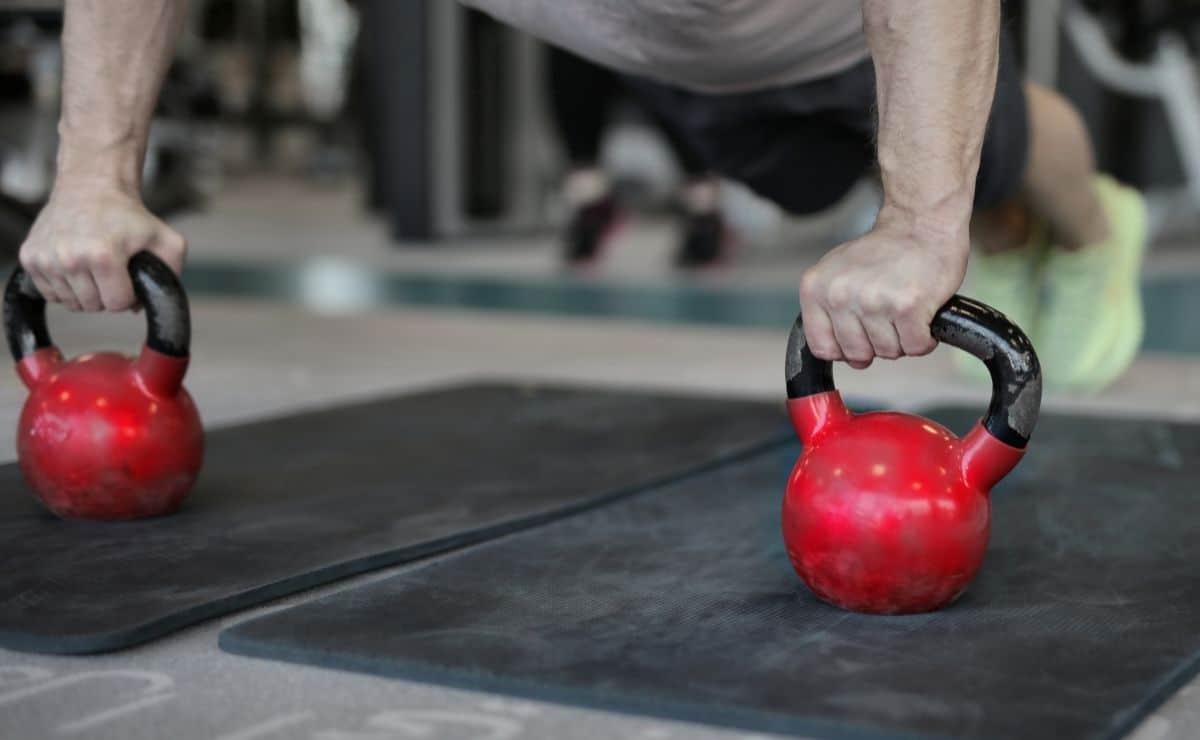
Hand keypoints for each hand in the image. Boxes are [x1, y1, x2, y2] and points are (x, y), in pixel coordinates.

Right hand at [18, 179, 185, 311]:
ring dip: (85, 292)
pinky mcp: (30, 257)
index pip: (117, 304)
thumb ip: (170, 273)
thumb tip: (142, 306)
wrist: (91, 185)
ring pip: (71, 303)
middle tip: (111, 270)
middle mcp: (70, 258)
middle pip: (93, 306)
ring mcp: (47, 258)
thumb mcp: (166, 239)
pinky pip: (50, 294)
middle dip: (107, 294)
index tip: (127, 277)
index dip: (128, 295)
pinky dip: (64, 286)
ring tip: (93, 267)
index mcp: (103, 255)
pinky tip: (75, 266)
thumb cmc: (128, 215)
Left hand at [798, 215, 967, 367]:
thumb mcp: (837, 274)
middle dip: (877, 344)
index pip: (822, 347)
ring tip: (904, 311)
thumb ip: (830, 313)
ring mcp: (873, 301)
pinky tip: (922, 316)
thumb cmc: (884, 252)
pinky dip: (924, 339)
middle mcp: (840, 295)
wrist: (921, 224)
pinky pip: (915, 346)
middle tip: (888, 317)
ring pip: (887, 353)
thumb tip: (841, 355)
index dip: (844, 349)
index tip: (859, 337)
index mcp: (816, 288)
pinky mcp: (907, 307)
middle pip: (856, 354)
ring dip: (902, 339)